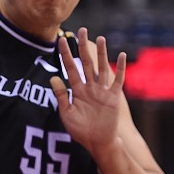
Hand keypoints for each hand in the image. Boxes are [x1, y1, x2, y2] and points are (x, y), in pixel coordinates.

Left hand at [50, 27, 127, 155]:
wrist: (97, 143)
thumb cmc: (81, 130)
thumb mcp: (67, 113)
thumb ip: (61, 95)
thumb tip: (53, 77)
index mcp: (77, 89)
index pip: (70, 67)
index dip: (65, 54)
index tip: (61, 40)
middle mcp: (90, 87)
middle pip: (86, 63)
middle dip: (83, 47)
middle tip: (81, 31)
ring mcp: (102, 91)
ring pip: (102, 68)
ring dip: (101, 53)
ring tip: (100, 38)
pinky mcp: (113, 97)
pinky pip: (117, 80)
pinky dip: (120, 68)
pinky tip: (120, 55)